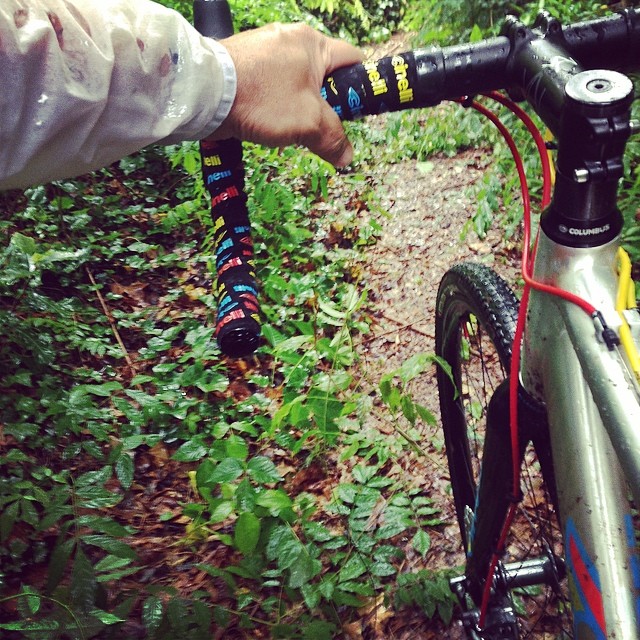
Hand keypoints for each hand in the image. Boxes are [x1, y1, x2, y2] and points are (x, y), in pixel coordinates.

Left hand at [211, 23, 362, 166]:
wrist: (206, 95)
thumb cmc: (263, 100)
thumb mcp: (309, 123)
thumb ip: (333, 139)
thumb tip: (346, 157)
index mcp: (313, 43)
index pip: (353, 59)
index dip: (360, 87)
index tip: (355, 112)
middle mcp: (289, 39)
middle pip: (322, 74)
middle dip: (324, 103)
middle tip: (319, 128)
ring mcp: (264, 49)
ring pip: (295, 82)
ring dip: (298, 107)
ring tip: (290, 129)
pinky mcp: (244, 64)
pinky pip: (271, 86)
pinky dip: (274, 104)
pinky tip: (267, 122)